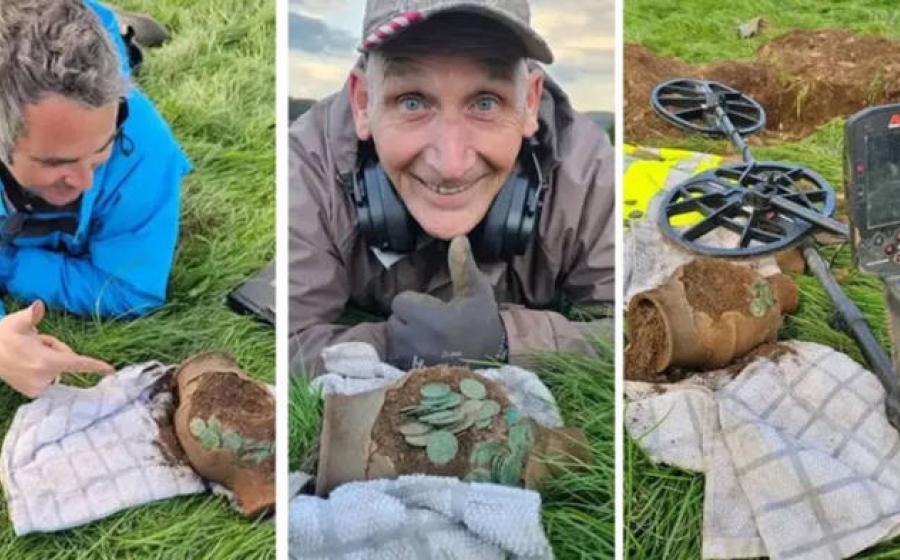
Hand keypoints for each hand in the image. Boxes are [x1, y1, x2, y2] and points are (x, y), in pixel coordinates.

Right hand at [0, 301, 113, 396]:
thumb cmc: (3, 335)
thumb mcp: (17, 323)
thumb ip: (30, 315)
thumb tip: (38, 305)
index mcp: (45, 361)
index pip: (77, 363)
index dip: (95, 366)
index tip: (111, 370)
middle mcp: (43, 377)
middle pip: (66, 360)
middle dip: (56, 349)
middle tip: (35, 341)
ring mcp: (37, 387)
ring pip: (57, 368)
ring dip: (49, 359)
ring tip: (28, 352)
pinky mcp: (33, 392)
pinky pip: (48, 377)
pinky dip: (43, 369)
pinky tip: (27, 363)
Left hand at [386, 236, 506, 368]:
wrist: (491, 363)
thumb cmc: (482, 324)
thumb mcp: (477, 292)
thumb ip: (462, 266)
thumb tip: (458, 237)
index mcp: (430, 319)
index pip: (401, 302)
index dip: (415, 303)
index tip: (435, 310)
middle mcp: (415, 341)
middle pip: (394, 320)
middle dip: (408, 321)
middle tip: (432, 327)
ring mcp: (409, 361)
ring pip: (393, 339)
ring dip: (405, 338)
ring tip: (429, 341)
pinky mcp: (407, 374)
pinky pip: (394, 358)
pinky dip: (404, 355)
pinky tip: (424, 356)